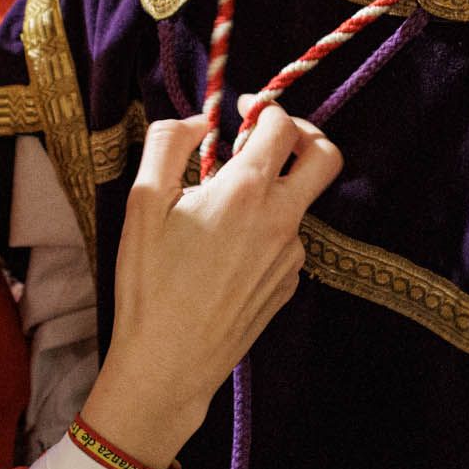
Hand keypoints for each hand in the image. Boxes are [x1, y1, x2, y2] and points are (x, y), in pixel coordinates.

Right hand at [81, 108, 343, 467]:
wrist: (169, 361)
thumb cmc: (150, 282)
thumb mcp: (142, 201)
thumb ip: (168, 142)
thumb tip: (197, 121)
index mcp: (247, 191)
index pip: (282, 125)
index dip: (263, 107)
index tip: (241, 112)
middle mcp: (281, 219)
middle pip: (326, 157)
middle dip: (304, 135)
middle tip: (268, 138)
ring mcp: (291, 255)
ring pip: (299, 202)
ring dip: (273, 190)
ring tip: (220, 211)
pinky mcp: (289, 284)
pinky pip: (286, 240)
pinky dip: (265, 229)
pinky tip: (224, 251)